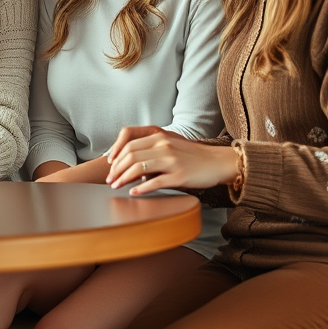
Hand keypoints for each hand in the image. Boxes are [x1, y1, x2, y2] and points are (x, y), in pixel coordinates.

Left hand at [106, 127, 239, 194]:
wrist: (218, 162)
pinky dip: (141, 188)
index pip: (129, 141)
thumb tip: (129, 161)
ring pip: (139, 168)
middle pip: (130, 155)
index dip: (115, 153)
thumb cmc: (192, 155)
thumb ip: (151, 147)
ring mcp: (171, 160)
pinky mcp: (179, 175)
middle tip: (110, 179)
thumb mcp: (170, 143)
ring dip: (123, 178)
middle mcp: (164, 145)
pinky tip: (133, 193)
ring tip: (116, 186)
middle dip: (116, 168)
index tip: (110, 164)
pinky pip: (155, 182)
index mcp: (159, 135)